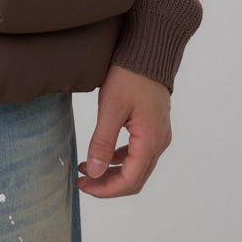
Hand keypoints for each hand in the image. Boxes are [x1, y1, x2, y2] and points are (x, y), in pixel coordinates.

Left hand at [76, 64, 171, 196]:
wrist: (149, 51)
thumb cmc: (130, 75)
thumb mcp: (111, 107)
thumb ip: (102, 142)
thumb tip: (95, 172)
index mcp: (150, 141)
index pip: (129, 181)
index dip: (105, 189)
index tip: (84, 185)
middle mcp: (159, 142)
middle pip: (134, 178)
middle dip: (107, 184)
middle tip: (83, 181)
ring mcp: (159, 135)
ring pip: (137, 167)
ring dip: (113, 172)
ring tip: (88, 167)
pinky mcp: (154, 127)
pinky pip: (139, 152)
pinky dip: (120, 158)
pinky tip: (103, 153)